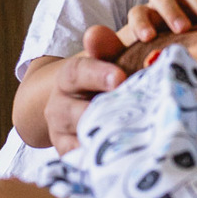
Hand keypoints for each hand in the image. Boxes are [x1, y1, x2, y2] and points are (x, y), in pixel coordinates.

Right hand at [45, 25, 126, 154]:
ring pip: (81, 140)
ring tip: (137, 141)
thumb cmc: (102, 83)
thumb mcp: (106, 62)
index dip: (98, 74)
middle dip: (103, 113)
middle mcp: (59, 109)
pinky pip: (84, 164)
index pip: (78, 73)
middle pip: (76, 112)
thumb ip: (106, 48)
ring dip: (107, 141)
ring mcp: (63, 136)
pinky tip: (127, 161)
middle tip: (134, 114)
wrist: (78, 111)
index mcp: (69, 79)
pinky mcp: (72, 159)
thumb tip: (96, 33)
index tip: (120, 77)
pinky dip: (104, 164)